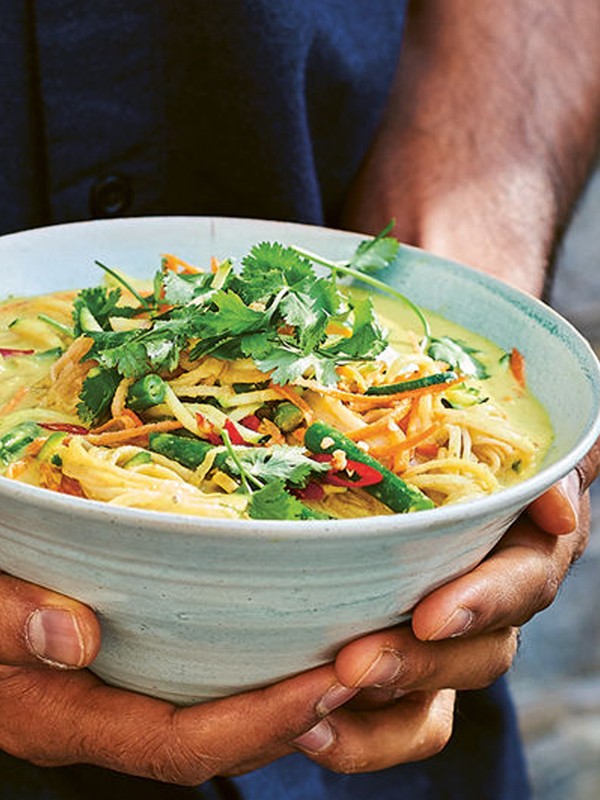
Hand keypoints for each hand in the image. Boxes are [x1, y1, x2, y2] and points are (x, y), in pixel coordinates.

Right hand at [0, 574, 459, 782]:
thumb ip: (9, 621)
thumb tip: (76, 636)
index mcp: (66, 716)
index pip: (179, 743)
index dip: (256, 722)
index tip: (327, 687)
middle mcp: (102, 718)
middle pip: (214, 743)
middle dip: (293, 717)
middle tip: (365, 672)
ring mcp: (116, 698)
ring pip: (214, 720)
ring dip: (283, 699)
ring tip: (350, 661)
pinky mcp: (129, 670)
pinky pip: (199, 688)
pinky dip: (252, 673)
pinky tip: (289, 637)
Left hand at [326, 441, 598, 771]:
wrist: (433, 481)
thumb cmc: (468, 455)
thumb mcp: (511, 453)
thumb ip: (546, 471)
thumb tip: (557, 511)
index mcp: (526, 547)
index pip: (524, 579)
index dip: (483, 602)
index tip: (433, 617)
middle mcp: (496, 604)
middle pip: (480, 653)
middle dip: (419, 662)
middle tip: (355, 664)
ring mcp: (456, 643)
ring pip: (440, 696)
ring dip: (383, 701)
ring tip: (325, 697)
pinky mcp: (416, 671)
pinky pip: (404, 725)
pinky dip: (361, 739)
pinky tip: (311, 731)